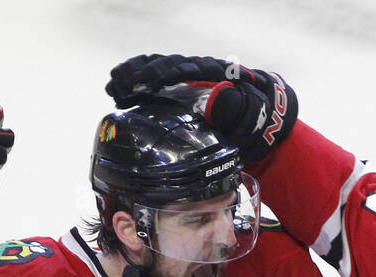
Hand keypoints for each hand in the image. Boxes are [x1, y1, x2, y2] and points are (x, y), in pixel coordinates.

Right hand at [106, 54, 296, 162]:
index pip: (188, 68)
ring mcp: (185, 76)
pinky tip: (116, 92)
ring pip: (154, 69)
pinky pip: (152, 80)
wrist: (263, 109)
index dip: (167, 73)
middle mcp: (196, 69)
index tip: (149, 82)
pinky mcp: (177, 86)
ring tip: (112, 89)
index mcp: (215, 72)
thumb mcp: (254, 112)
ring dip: (132, 77)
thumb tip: (214, 101)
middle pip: (165, 65)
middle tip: (121, 85)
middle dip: (142, 74)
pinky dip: (134, 83)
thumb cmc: (258, 113)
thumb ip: (239, 107)